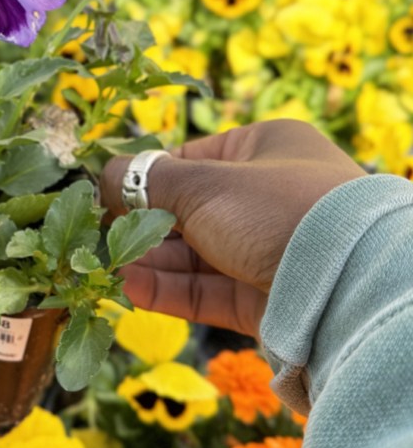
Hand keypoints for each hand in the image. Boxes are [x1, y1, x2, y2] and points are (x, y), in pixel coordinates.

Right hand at [100, 120, 365, 339]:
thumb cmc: (273, 207)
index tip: (109, 195)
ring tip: (109, 267)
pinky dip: (169, 290)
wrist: (347, 283)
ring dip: (150, 260)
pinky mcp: (265, 297)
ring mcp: (268, 249)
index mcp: (264, 149)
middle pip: (190, 210)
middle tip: (101, 237)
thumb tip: (102, 175)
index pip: (192, 159)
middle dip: (143, 225)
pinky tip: (132, 288)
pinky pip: (208, 290)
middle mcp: (268, 197)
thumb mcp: (201, 184)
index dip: (147, 177)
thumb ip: (144, 179)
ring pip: (195, 255)